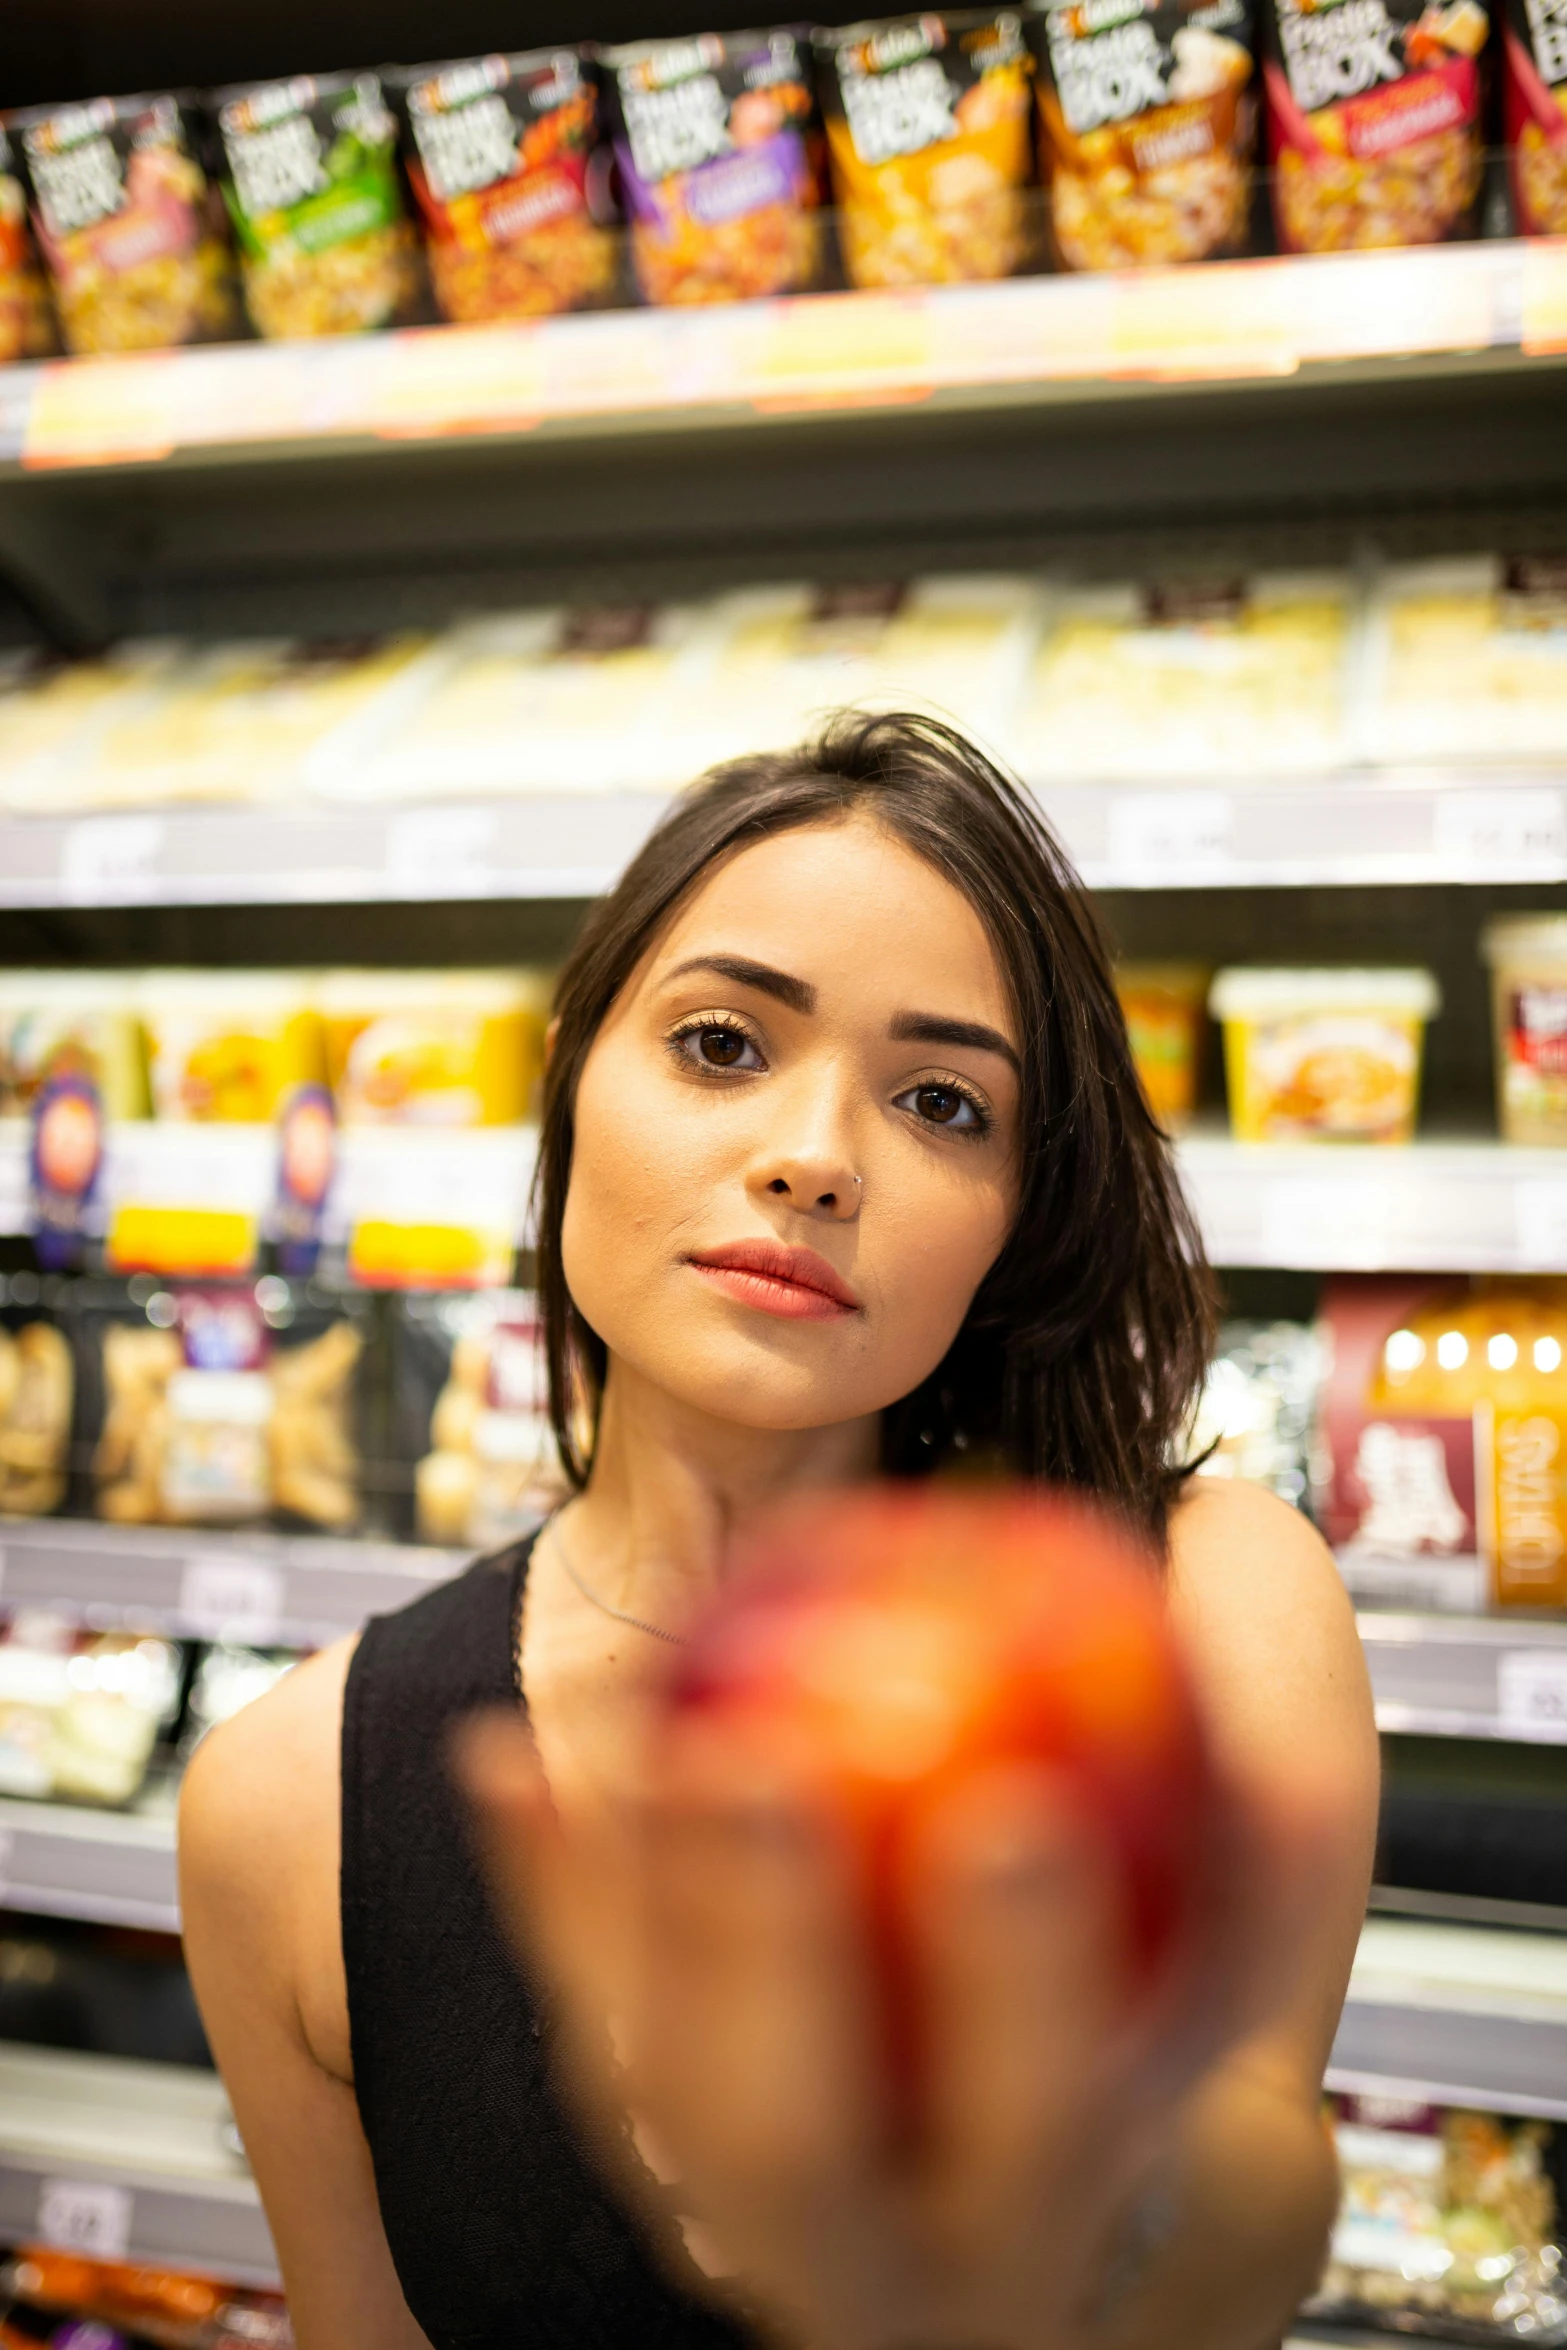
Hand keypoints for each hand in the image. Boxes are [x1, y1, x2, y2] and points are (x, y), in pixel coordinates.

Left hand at [457, 1706, 1339, 2349]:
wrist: (1040, 2193)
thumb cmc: (1158, 2017)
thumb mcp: (1263, 1905)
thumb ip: (1277, 1726)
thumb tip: (1228, 1530)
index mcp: (1073, 2213)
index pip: (1053, 2115)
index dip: (1026, 1982)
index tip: (1009, 1823)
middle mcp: (885, 2251)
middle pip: (795, 2146)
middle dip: (766, 1958)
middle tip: (754, 1772)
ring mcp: (748, 2211)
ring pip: (657, 2093)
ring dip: (632, 1908)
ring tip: (656, 1744)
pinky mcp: (655, 2134)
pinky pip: (581, 2014)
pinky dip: (547, 1886)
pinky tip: (507, 1758)